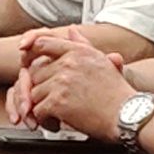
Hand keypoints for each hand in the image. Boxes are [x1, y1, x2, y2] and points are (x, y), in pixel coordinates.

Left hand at [20, 39, 137, 140]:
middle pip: (35, 73)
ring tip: (56, 115)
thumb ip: (83, 45)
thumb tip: (71, 30)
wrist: (127, 115)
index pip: (42, 43)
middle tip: (50, 101)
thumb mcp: (102, 61)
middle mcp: (68, 63)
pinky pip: (38, 110)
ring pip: (34, 93)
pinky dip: (44, 120)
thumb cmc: (117, 93)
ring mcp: (62, 82)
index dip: (29, 52)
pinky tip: (56, 123)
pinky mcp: (58, 102)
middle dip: (40, 89)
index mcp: (78, 51)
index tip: (26, 64)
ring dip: (42, 106)